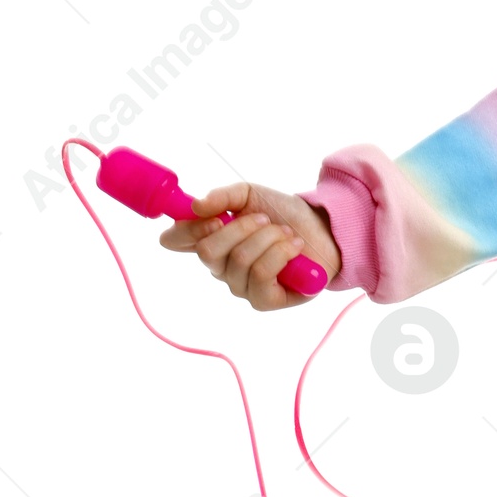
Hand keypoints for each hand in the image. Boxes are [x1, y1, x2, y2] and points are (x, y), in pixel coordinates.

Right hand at [158, 180, 342, 309]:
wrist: (322, 230)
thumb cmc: (283, 214)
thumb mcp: (251, 195)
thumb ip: (222, 197)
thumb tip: (196, 206)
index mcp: (210, 240)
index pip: (174, 241)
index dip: (185, 229)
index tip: (212, 217)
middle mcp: (220, 267)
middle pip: (206, 252)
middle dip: (239, 229)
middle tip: (263, 219)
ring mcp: (240, 286)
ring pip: (239, 260)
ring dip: (267, 238)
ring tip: (285, 233)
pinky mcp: (263, 301)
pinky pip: (260, 274)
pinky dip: (281, 253)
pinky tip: (294, 248)